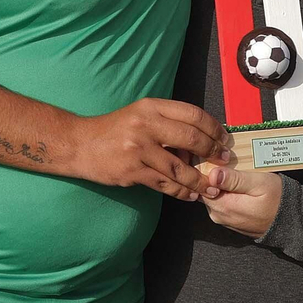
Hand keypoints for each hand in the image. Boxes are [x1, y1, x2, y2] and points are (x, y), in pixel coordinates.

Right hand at [68, 99, 228, 201]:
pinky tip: (190, 195)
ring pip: (180, 168)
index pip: (192, 114)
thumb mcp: (139, 115)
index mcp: (151, 107)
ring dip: (200, 180)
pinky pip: (165, 184)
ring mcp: (139, 149)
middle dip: (212, 152)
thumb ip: (166, 123)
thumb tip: (198, 141)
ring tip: (211, 186)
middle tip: (223, 160)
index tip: (223, 139)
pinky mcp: (133, 171)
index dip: (213, 128)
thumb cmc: (111, 130)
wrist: (79, 144)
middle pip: (191, 138)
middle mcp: (146, 125)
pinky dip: (182, 191)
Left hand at [201, 165, 285, 238]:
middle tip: (229, 165)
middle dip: (213, 176)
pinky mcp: (229, 220)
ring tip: (236, 175)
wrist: (290, 222)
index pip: (201, 184)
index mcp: (223, 206)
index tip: (218, 160)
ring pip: (213, 195)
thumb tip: (212, 174)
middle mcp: (219, 215)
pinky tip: (239, 186)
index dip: (206, 169)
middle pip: (205, 189)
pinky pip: (221, 202)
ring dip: (221, 184)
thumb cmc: (278, 201)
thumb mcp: (259, 183)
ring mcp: (224, 219)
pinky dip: (226, 192)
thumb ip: (234, 180)